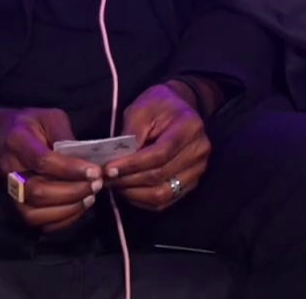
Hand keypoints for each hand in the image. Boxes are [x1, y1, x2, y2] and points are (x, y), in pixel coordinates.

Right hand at [0, 108, 101, 232]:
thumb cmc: (28, 124)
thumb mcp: (48, 117)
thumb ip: (65, 135)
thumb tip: (86, 157)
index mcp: (18, 142)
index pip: (43, 161)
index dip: (70, 169)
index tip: (94, 171)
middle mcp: (10, 170)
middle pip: (39, 192)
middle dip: (73, 191)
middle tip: (97, 184)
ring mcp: (11, 190)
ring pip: (35, 212)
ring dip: (68, 209)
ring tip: (90, 197)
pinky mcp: (16, 204)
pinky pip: (37, 222)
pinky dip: (61, 220)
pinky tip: (78, 207)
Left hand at [106, 82, 209, 211]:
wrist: (179, 107)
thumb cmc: (158, 105)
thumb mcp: (141, 109)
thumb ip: (131, 133)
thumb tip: (116, 161)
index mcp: (189, 127)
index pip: (159, 154)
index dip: (132, 165)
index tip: (109, 169)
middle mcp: (199, 150)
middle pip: (160, 175)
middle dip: (129, 180)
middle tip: (106, 179)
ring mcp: (198, 169)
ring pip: (164, 193)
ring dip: (135, 193)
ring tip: (116, 185)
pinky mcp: (192, 182)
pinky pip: (166, 199)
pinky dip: (144, 199)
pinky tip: (129, 190)